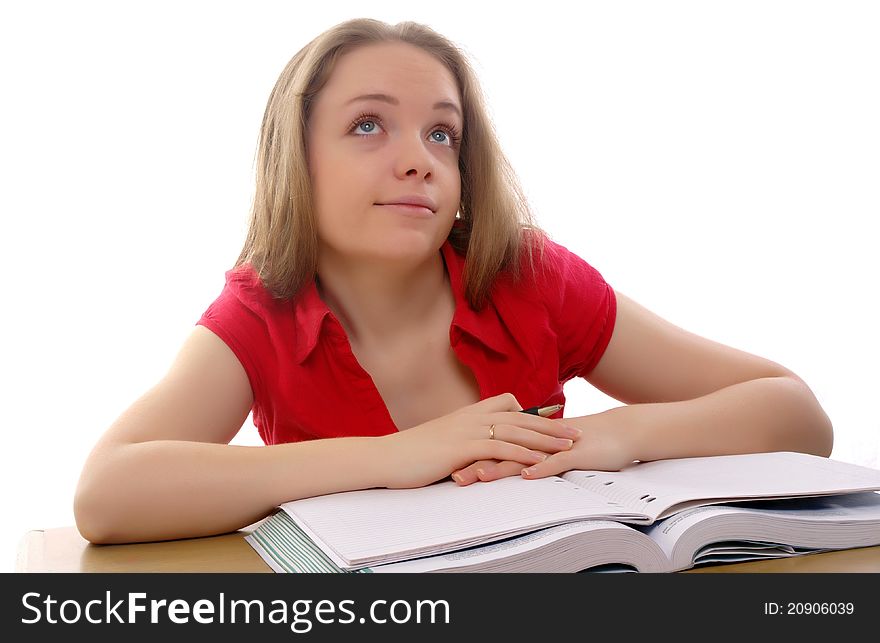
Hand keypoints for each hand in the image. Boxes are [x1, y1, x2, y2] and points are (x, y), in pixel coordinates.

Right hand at [378, 393, 580, 488]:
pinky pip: (499, 447)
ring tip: (569, 445)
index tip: (554, 417)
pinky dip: (523, 453)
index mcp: (467, 413)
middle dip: (551, 424)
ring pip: (516, 430)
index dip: (531, 411)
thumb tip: (476, 446)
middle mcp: (471, 417)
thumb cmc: (410, 453)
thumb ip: (462, 439)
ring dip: (545, 438)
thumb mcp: (441, 440)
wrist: (386, 457)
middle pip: (521, 416)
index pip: (506, 403)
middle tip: (576, 431)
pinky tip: (540, 460)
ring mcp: (467, 431)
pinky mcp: (462, 447)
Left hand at [453, 407, 636, 483]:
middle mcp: (538, 439)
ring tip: (479, 477)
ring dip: (500, 467)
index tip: (450, 466)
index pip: (496, 445)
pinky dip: (540, 468)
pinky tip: (526, 476)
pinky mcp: (575, 454)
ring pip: (523, 456)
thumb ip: (529, 452)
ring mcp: (555, 446)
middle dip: (477, 463)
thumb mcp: (551, 447)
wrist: (621, 431)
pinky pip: (556, 462)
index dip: (473, 455)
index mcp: (529, 437)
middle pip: (502, 451)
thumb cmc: (585, 441)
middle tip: (454, 475)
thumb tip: (504, 464)